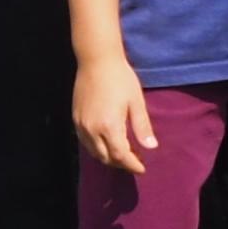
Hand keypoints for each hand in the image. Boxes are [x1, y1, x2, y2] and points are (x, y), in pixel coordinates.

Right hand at [72, 52, 155, 173]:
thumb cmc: (120, 78)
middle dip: (121, 163)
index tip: (142, 168)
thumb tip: (151, 147)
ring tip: (123, 154)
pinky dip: (97, 149)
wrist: (96, 60)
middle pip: (106, 157)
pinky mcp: (76, 118)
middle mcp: (92, 129)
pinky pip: (85, 142)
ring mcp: (82, 125)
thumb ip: (142, 126)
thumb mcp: (136, 101)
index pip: (121, 156)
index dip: (132, 165)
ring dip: (108, 157)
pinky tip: (106, 143)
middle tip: (135, 160)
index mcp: (109, 126)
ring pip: (94, 152)